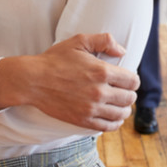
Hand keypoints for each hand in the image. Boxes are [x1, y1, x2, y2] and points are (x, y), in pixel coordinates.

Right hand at [0, 34, 139, 131]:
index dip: (133, 80)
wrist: (33, 80)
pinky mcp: (83, 120)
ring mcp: (91, 108)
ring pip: (121, 113)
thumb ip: (104, 41)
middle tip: (124, 91)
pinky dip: (115, 122)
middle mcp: (100, 92)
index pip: (133, 81)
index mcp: (102, 71)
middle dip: (130, 94)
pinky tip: (114, 118)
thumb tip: (122, 50)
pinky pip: (108, 126)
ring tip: (121, 105)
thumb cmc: (55, 59)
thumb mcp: (79, 41)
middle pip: (129, 98)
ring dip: (124, 109)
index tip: (128, 79)